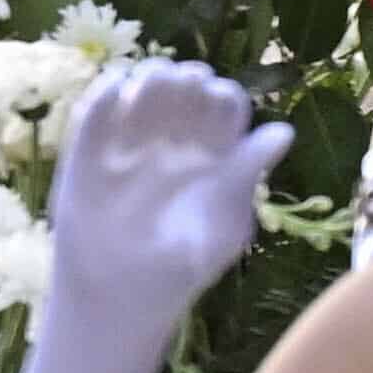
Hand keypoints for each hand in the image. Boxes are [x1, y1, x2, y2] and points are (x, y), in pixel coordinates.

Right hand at [46, 61, 286, 343]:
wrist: (118, 297)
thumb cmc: (181, 267)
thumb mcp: (222, 225)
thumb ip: (246, 176)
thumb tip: (283, 131)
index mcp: (214, 154)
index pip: (224, 104)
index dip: (221, 95)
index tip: (214, 104)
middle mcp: (175, 140)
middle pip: (187, 87)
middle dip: (186, 78)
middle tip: (181, 89)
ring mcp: (131, 142)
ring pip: (145, 87)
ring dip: (151, 76)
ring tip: (148, 91)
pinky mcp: (88, 151)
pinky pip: (97, 109)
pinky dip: (107, 90)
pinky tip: (117, 91)